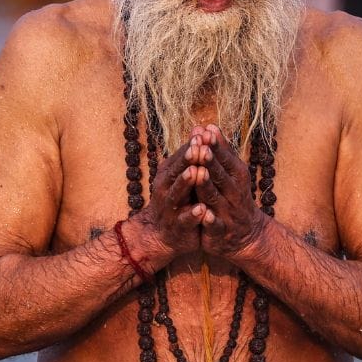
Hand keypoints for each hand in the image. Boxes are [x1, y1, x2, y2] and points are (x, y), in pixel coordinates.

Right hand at [128, 134, 210, 264]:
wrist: (160, 234)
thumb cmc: (176, 198)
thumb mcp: (180, 175)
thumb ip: (191, 155)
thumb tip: (200, 127)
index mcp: (169, 174)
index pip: (181, 157)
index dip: (191, 145)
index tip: (202, 132)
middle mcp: (166, 188)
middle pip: (177, 171)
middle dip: (188, 160)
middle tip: (198, 147)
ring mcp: (171, 208)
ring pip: (178, 193)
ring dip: (187, 183)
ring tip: (197, 172)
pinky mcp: (178, 226)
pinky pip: (186, 220)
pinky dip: (193, 214)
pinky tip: (202, 209)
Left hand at [192, 125, 266, 258]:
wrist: (248, 235)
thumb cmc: (234, 196)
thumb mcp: (232, 173)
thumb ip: (220, 152)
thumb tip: (208, 126)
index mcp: (237, 177)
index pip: (226, 159)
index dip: (216, 146)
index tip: (206, 131)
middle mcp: (234, 193)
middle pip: (221, 176)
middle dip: (211, 162)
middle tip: (201, 147)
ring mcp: (228, 213)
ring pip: (216, 198)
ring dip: (207, 186)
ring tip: (199, 173)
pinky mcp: (221, 232)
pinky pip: (215, 226)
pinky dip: (210, 220)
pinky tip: (204, 215)